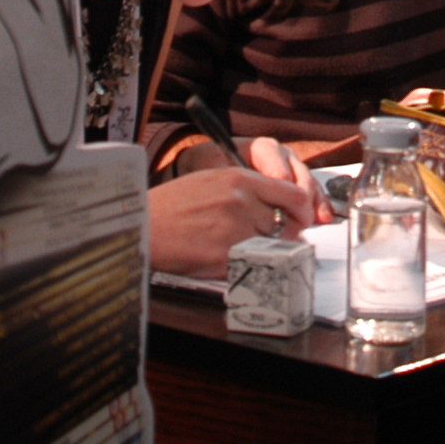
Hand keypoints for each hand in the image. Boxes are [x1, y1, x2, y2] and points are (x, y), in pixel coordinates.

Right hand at [149, 138, 324, 276]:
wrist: (143, 227)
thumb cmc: (172, 205)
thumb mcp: (211, 180)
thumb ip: (246, 188)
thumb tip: (276, 203)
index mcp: (239, 179)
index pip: (292, 193)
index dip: (301, 209)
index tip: (301, 218)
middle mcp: (241, 202)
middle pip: (289, 222)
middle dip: (288, 233)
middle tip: (279, 239)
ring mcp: (234, 230)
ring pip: (275, 246)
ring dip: (269, 250)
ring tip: (250, 249)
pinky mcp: (225, 257)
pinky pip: (254, 263)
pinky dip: (250, 265)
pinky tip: (235, 261)